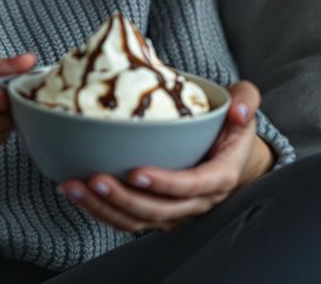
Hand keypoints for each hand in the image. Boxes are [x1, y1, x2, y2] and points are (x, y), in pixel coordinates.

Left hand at [58, 80, 273, 232]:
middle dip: (123, 199)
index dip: (165, 183)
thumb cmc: (232, 126)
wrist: (230, 153)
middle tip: (93, 179)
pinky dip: (101, 211)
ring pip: (139, 221)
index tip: (136, 173)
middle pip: (159, 210)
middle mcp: (198, 200)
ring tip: (74, 187)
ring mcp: (176, 211)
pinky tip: (76, 192)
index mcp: (220, 176)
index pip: (192, 185)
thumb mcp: (244, 105)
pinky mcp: (157, 213)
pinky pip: (128, 221)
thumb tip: (239, 109)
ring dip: (104, 208)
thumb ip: (247, 99)